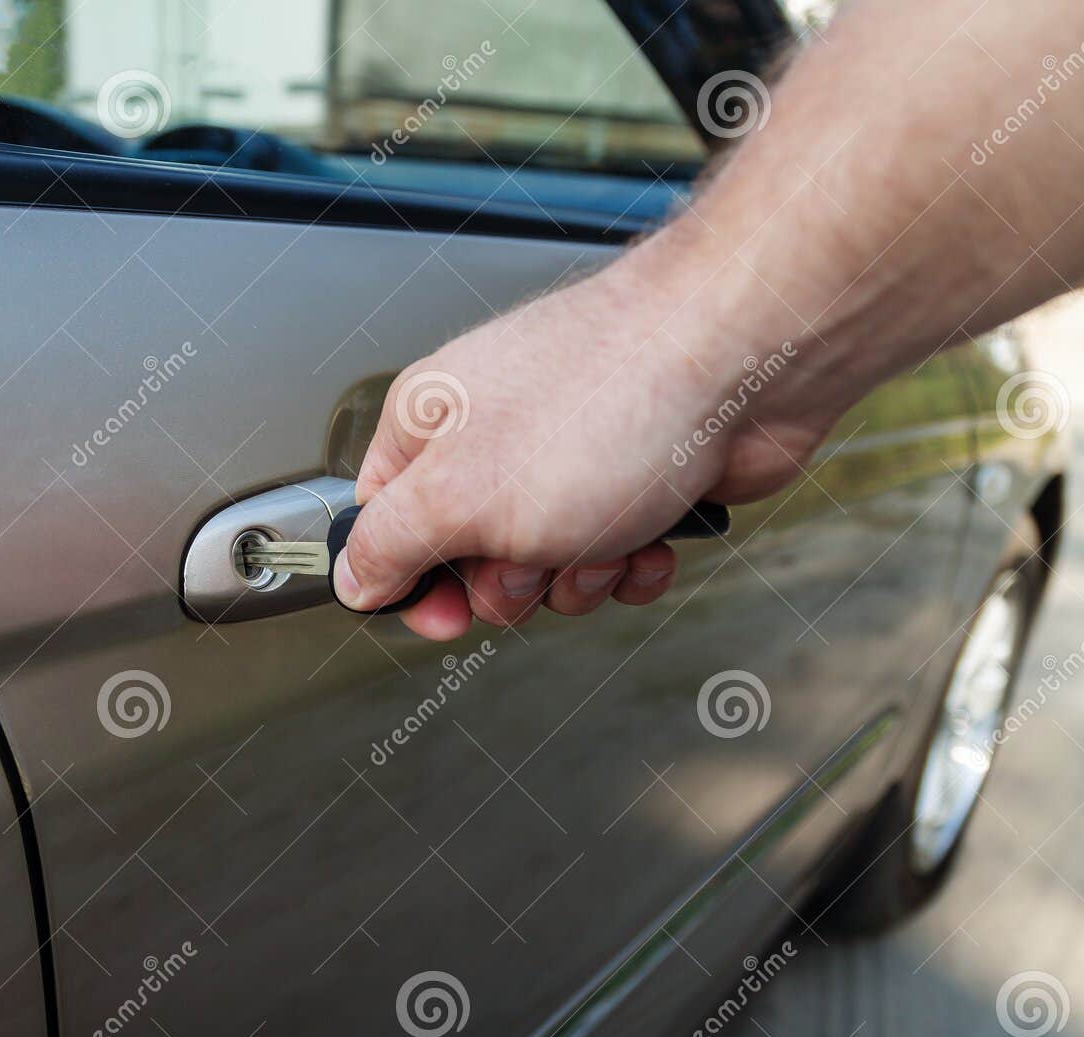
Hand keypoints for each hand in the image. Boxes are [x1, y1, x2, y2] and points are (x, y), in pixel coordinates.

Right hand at [333, 248, 839, 640]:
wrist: (744, 359)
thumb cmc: (604, 402)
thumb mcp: (458, 499)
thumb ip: (387, 546)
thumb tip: (354, 580)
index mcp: (431, 425)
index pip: (383, 524)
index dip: (408, 582)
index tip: (447, 615)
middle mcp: (496, 435)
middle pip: (470, 559)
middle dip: (511, 582)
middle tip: (535, 554)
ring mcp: (570, 456)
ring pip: (549, 566)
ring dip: (582, 574)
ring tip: (608, 531)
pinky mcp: (639, 476)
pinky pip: (618, 554)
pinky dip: (638, 560)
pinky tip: (656, 533)